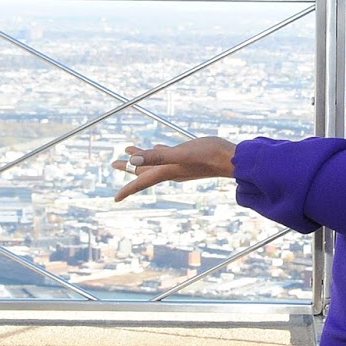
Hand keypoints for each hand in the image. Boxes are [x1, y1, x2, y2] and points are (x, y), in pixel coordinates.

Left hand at [113, 136, 236, 202]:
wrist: (232, 159)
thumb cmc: (209, 156)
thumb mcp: (181, 153)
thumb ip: (157, 156)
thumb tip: (133, 161)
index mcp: (167, 171)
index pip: (141, 182)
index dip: (127, 189)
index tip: (115, 199)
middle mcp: (171, 171)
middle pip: (144, 172)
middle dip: (128, 168)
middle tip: (113, 163)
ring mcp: (179, 166)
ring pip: (154, 163)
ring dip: (141, 159)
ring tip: (128, 152)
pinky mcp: (187, 158)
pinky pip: (167, 155)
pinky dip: (157, 152)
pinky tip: (156, 146)